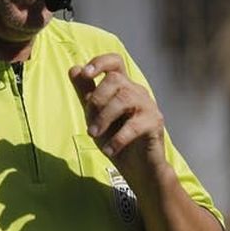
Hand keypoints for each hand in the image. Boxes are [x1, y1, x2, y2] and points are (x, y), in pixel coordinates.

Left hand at [68, 53, 167, 179]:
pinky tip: (109, 150)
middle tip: (90, 124)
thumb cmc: (116, 139)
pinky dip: (118, 139)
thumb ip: (85, 92)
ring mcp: (148, 106)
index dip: (100, 62)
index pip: (115, 62)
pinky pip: (134, 125)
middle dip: (97, 100)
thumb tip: (74, 68)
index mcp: (123, 87)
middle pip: (116, 79)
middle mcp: (137, 92)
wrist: (138, 168)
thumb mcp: (95, 115)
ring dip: (104, 118)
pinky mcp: (155, 123)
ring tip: (94, 135)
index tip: (86, 73)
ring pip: (124, 98)